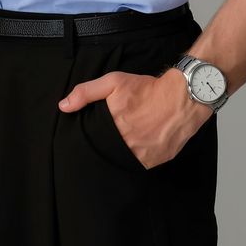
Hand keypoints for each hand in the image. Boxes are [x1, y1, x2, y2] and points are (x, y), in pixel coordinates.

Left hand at [58, 68, 213, 169]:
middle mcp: (127, 145)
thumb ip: (86, 93)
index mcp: (113, 128)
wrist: (183, 96)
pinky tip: (141, 144)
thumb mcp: (113, 82)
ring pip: (125, 161)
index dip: (93, 140)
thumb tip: (63, 106)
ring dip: (123, 153)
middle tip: (113, 136)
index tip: (95, 135)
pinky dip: (139, 156)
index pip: (93, 144)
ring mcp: (144, 155)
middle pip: (108, 153)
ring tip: (127, 140)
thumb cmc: (147, 88)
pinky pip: (142, 163)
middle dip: (108, 147)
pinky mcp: (158, 160)